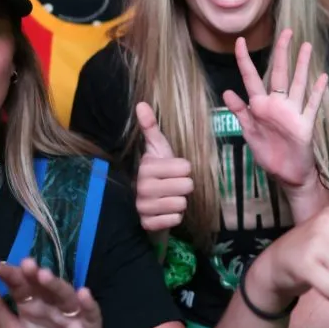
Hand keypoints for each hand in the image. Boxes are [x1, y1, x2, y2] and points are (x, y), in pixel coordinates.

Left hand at [0, 258, 113, 327]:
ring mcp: (71, 314)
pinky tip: (83, 294)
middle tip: (24, 264)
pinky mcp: (90, 326)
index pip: (19, 286)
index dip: (8, 275)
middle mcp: (51, 305)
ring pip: (65, 296)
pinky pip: (90, 313)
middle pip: (42, 287)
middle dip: (33, 275)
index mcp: (31, 307)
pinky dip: (88, 304)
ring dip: (56, 285)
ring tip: (44, 275)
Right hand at [135, 103, 193, 232]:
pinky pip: (174, 220)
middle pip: (187, 186)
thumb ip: (151, 128)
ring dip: (180, 201)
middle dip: (184, 186)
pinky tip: (165, 211)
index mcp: (147, 167)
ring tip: (169, 197)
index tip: (173, 169)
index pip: (186, 168)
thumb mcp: (156, 149)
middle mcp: (143, 187)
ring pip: (182, 204)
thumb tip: (141, 104)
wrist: (142, 199)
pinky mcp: (147, 224)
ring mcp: (143, 207)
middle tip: (172, 185)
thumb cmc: (156, 171)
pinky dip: (174, 217)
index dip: (184, 169)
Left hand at [223, 29, 328, 193]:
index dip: (245, 60)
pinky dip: (317, 92)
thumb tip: (227, 91)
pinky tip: (322, 78)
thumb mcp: (249, 133)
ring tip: (306, 46)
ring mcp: (293, 113)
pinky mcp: (305, 125)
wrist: (287, 175)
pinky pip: (312, 105)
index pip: (252, 78)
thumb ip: (240, 112)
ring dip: (302, 66)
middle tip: (287, 32)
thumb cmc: (268, 154)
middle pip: (280, 74)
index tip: (240, 41)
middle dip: (282, 53)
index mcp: (260, 106)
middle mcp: (277, 105)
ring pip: (298, 84)